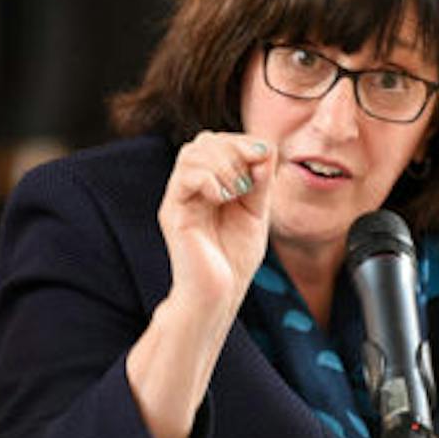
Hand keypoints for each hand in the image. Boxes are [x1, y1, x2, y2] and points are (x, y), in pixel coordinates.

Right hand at [156, 131, 274, 321]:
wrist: (218, 296)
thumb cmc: (235, 260)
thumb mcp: (256, 213)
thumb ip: (260, 181)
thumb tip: (264, 148)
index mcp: (209, 185)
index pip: (218, 143)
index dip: (242, 143)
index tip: (264, 158)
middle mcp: (191, 188)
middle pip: (202, 142)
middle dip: (233, 149)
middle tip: (250, 178)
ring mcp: (179, 199)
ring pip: (191, 153)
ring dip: (223, 164)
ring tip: (237, 191)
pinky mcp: (173, 214)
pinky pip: (185, 178)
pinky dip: (209, 179)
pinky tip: (222, 198)